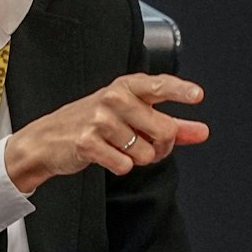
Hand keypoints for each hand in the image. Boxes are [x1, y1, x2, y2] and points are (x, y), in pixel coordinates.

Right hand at [2, 74, 208, 192]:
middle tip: (144, 143)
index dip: (179, 90)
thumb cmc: (94, 123)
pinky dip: (120, 166)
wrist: (49, 138)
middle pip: (164, 130)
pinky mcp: (88, 142)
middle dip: (161, 147)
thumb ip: (170, 123)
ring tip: (118, 147)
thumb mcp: (132, 116)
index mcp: (126, 86)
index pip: (158, 85)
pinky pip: (125, 165)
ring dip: (138, 158)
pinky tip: (106, 155)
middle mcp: (113, 98)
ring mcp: (99, 120)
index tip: (197, 95)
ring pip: (146, 153)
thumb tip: (202, 131)